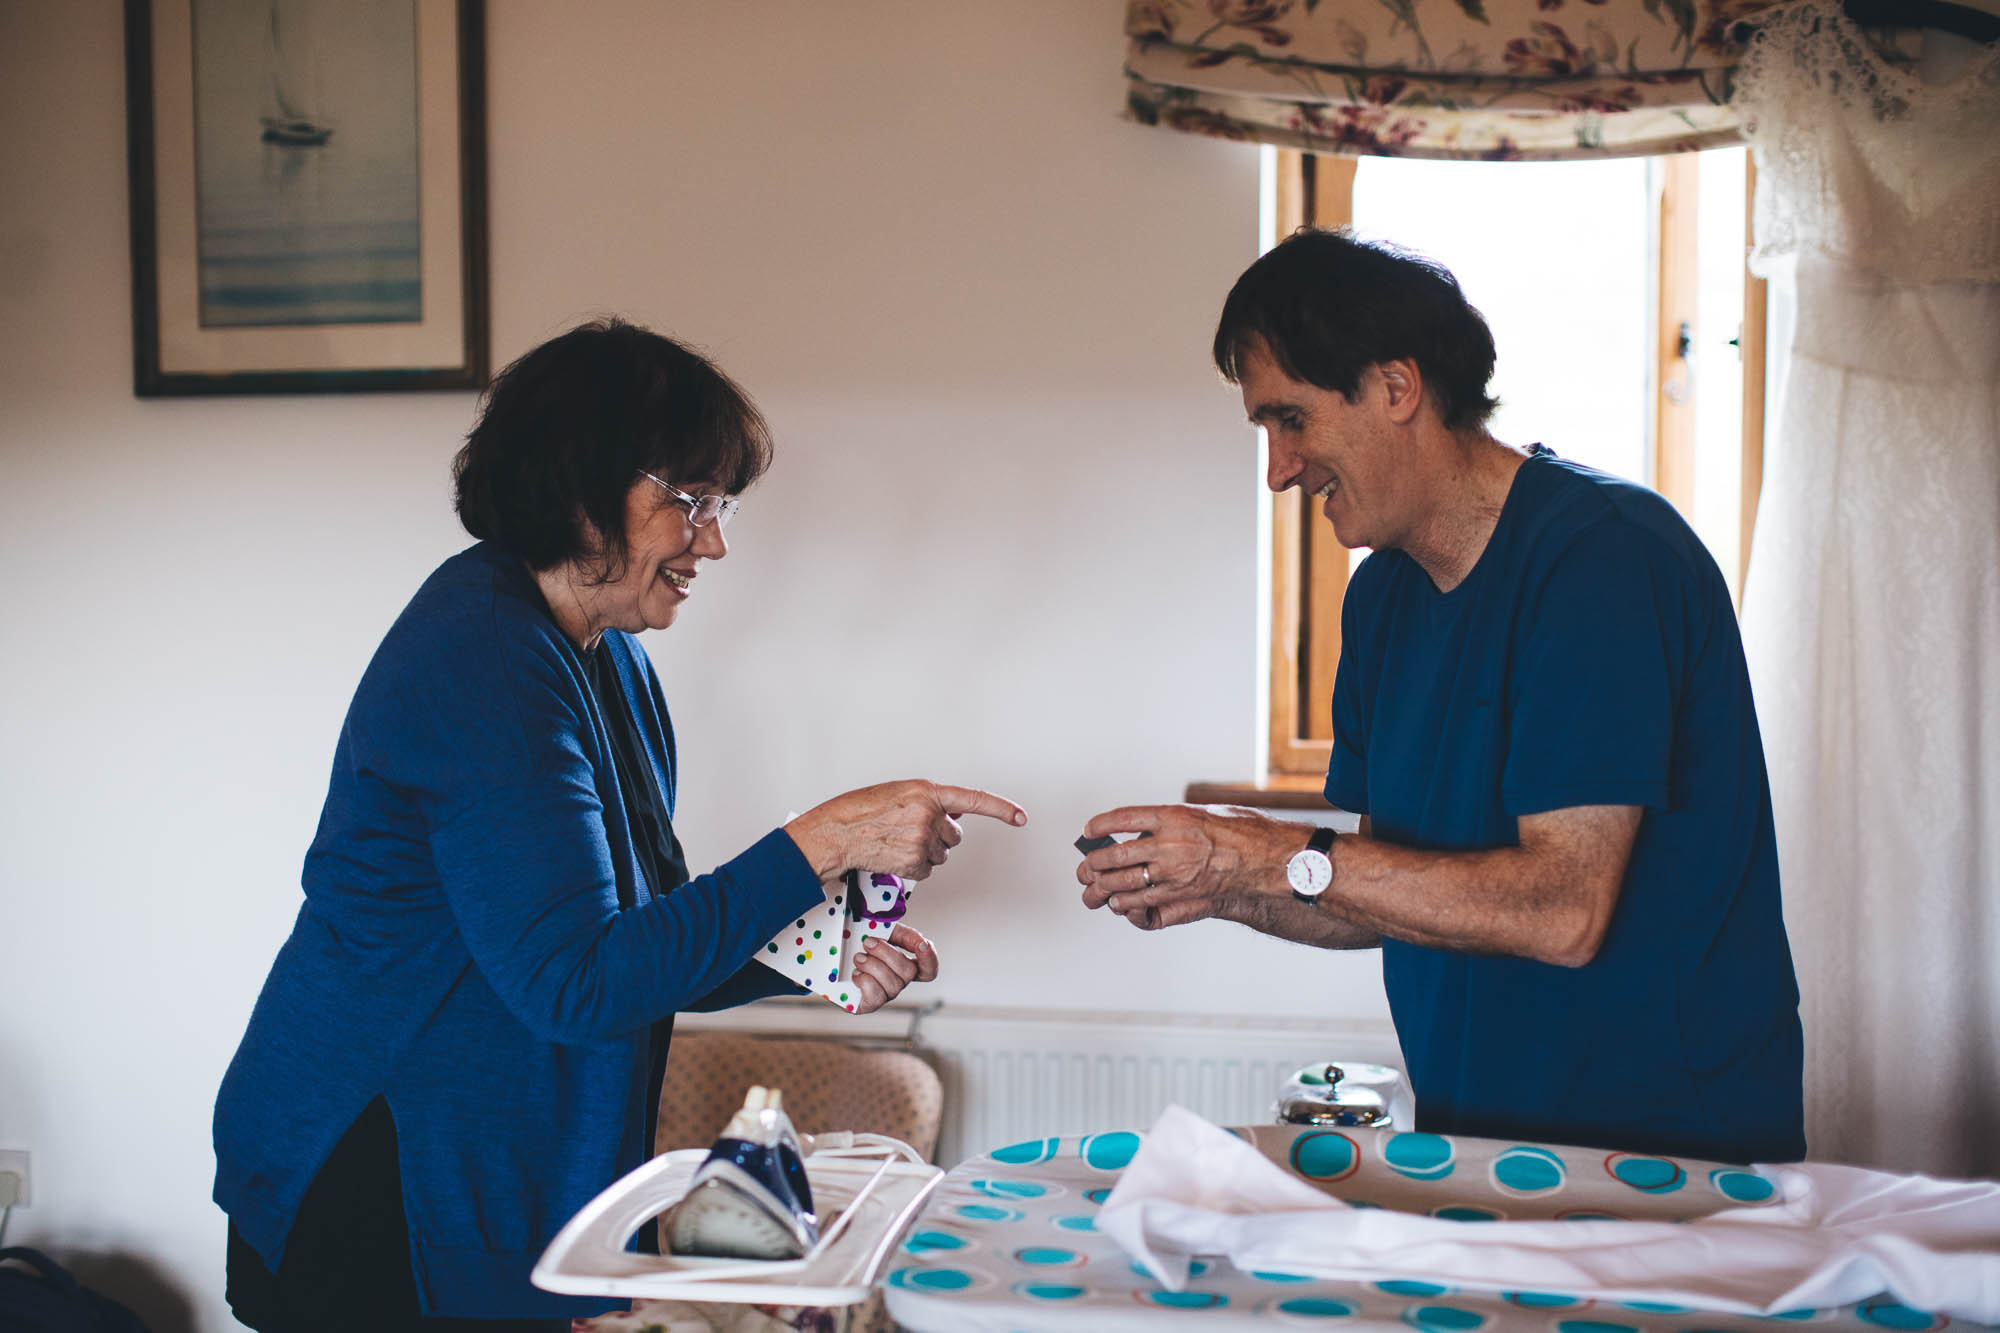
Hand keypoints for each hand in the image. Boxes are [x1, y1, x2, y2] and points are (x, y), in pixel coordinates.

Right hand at [785, 780, 1025, 882]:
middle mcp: (928, 813)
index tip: (1020, 817)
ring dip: (924, 853)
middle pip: (954, 836)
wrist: (836, 832)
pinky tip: (893, 856)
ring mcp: (921, 838)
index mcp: (926, 791)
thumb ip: (929, 801)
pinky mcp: (913, 861)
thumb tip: (955, 814)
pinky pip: (926, 870)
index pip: (973, 799)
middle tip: (911, 832)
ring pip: (941, 855)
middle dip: (939, 837)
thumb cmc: (861, 811)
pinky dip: (913, 868)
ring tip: (896, 842)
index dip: (1000, 809)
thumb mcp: (899, 794)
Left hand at [847, 923, 937, 1013]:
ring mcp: (885, 994)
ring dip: (872, 965)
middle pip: (909, 972)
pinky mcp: (870, 1004)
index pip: (929, 969)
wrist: (832, 960)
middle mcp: (899, 981)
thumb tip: (919, 939)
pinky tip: (855, 974)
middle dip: (887, 953)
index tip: (922, 943)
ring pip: (892, 983)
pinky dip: (864, 980)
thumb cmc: (859, 945)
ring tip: (858, 957)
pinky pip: (876, 996)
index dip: (930, 958)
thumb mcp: (882, 932)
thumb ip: (903, 933)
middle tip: (867, 942)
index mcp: (905, 964)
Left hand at [1076, 804, 1301, 930]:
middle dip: (1091, 865)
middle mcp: (1170, 846)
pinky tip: (1120, 904)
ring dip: (1101, 890)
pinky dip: (1126, 906)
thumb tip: (1137, 834)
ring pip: (1123, 885)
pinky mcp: (1182, 898)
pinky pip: (1143, 906)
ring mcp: (1174, 875)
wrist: (1266, 861)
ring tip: (1092, 891)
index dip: (1101, 825)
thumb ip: (1169, 822)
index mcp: (1173, 817)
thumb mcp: (1201, 813)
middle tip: (1083, 869)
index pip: (1123, 818)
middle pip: (1114, 856)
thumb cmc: (1238, 832)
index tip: (1089, 830)